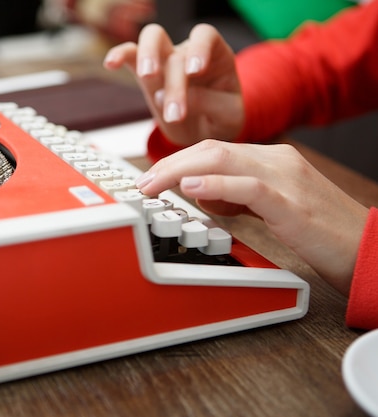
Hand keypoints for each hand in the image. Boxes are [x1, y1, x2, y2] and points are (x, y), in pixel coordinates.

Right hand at [103, 23, 244, 145]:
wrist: (204, 129)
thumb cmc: (220, 117)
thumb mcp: (228, 116)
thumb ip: (212, 104)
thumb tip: (185, 98)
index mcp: (215, 56)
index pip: (205, 36)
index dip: (199, 49)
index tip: (196, 71)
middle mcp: (188, 53)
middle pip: (176, 50)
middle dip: (173, 79)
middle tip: (172, 108)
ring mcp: (165, 61)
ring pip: (151, 40)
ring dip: (147, 56)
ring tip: (146, 77)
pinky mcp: (146, 74)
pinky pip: (130, 55)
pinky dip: (119, 55)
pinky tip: (110, 64)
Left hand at [135, 139, 368, 295]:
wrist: (368, 248)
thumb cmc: (320, 230)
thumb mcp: (271, 206)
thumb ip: (237, 195)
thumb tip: (200, 194)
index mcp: (271, 159)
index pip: (213, 150)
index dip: (176, 161)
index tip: (151, 178)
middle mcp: (277, 160)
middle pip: (210, 150)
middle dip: (169, 164)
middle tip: (144, 184)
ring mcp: (286, 178)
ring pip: (222, 160)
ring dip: (179, 172)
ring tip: (154, 186)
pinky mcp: (292, 203)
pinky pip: (248, 186)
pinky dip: (215, 186)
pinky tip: (191, 190)